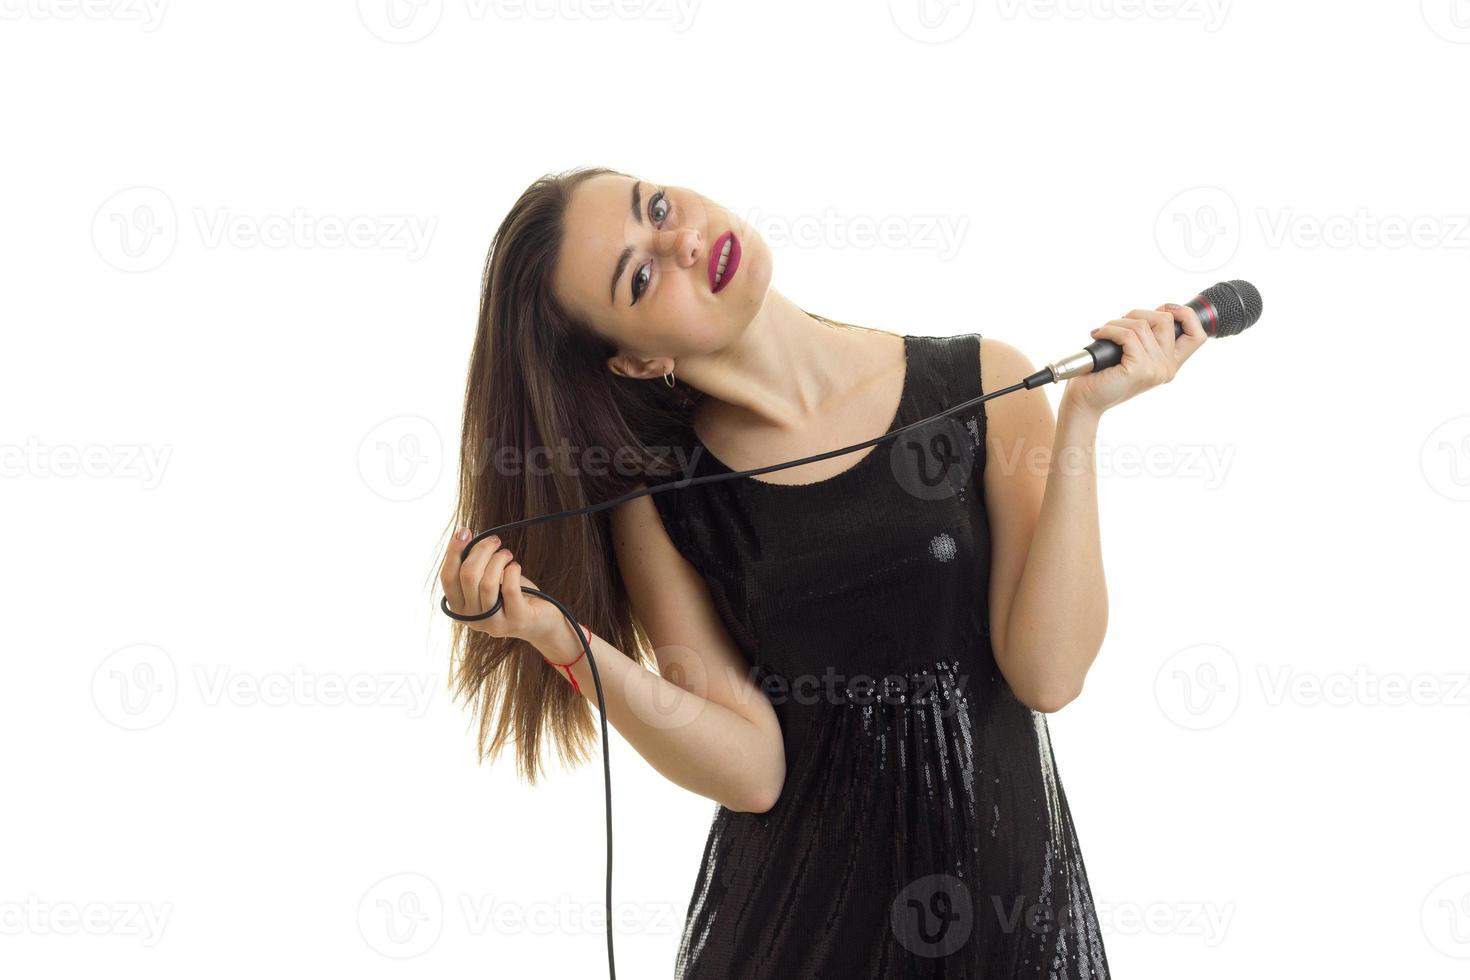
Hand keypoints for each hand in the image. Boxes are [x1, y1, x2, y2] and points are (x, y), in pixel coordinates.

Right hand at [439, 528, 562, 648]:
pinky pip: (509, 588)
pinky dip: (512, 570)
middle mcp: (473, 620)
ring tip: (507, 554)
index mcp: (460, 609)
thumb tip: (464, 536)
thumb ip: (474, 566)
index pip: (447, 578)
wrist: (541, 620)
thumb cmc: (512, 595)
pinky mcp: (516, 621)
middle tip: (495, 541)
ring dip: (498, 559)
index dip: (453, 552)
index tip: (464, 532)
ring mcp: (494, 624)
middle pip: (467, 576)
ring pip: (487, 582)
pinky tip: (515, 567)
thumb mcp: (488, 580)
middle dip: (482, 550)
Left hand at [1060, 303, 1207, 417]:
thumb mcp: (1133, 352)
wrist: (1084, 401)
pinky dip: (1110, 330)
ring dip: (1118, 322)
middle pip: (1166, 320)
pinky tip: (1099, 335)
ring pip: (1143, 325)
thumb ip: (1149, 336)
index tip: (1165, 308)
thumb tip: (1160, 309)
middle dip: (1139, 313)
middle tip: (1119, 324)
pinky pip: (1127, 334)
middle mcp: (1167, 368)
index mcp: (1169, 364)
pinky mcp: (1140, 369)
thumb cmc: (1103, 374)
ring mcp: (1155, 370)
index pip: (1197, 335)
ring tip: (1104, 332)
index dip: (1186, 315)